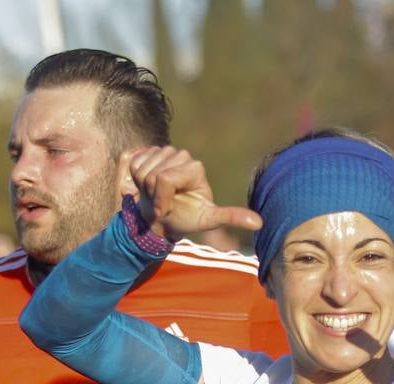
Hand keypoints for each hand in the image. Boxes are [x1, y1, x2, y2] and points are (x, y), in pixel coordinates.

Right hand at [126, 146, 261, 240]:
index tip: (168, 210)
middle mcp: (181, 155)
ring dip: (143, 188)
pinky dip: (134, 179)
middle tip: (163, 204)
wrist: (162, 218)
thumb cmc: (186, 219)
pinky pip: (133, 162)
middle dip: (153, 194)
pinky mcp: (148, 150)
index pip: (165, 178)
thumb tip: (260, 223)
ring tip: (156, 196)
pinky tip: (145, 186)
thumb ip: (232, 217)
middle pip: (154, 174)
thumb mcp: (208, 220)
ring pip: (142, 168)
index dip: (162, 199)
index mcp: (195, 168)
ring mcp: (163, 151)